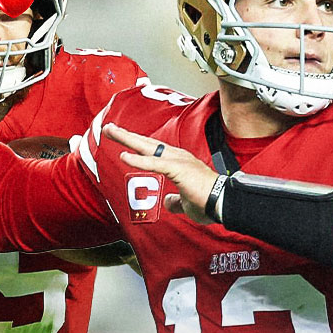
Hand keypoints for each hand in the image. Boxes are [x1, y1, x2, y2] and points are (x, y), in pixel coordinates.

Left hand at [105, 124, 220, 224]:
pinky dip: (139, 160)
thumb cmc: (209, 203)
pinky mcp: (179, 169)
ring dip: (127, 139)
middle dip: (126, 135)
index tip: (121, 138)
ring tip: (110, 131)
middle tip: (108, 128)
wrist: (224, 204)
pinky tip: (124, 156)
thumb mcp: (186, 203)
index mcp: (178, 162)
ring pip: (148, 147)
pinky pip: (155, 164)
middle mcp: (177, 157)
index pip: (152, 151)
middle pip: (147, 143)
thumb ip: (176, 201)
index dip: (136, 145)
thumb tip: (168, 202)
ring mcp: (179, 161)